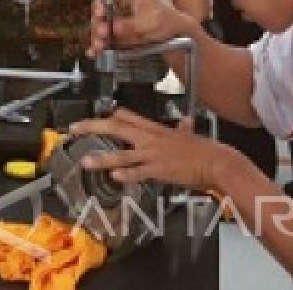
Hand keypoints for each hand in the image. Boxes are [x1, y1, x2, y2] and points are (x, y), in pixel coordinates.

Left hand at [68, 109, 227, 190]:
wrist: (217, 161)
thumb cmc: (204, 150)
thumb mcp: (190, 134)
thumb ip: (183, 128)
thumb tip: (186, 121)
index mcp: (155, 129)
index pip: (127, 116)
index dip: (109, 115)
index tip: (95, 116)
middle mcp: (150, 138)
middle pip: (116, 127)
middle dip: (92, 127)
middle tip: (74, 129)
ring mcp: (153, 154)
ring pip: (122, 153)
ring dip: (102, 158)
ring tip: (85, 161)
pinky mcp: (159, 170)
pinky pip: (139, 172)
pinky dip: (126, 174)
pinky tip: (114, 177)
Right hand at [87, 0, 193, 57]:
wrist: (177, 35)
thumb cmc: (167, 20)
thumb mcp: (152, 21)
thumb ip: (132, 25)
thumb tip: (114, 28)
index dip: (100, 5)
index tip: (99, 14)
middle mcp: (118, 6)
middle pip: (100, 14)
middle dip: (98, 26)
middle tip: (101, 34)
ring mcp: (116, 22)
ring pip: (101, 29)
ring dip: (97, 39)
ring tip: (98, 47)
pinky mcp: (117, 36)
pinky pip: (106, 41)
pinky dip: (100, 48)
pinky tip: (95, 53)